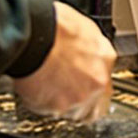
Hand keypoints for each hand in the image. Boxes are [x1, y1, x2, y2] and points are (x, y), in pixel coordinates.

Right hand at [12, 2, 114, 121]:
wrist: (32, 34)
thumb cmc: (51, 25)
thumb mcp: (80, 27)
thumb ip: (86, 47)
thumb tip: (80, 50)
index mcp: (105, 57)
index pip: (105, 79)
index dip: (90, 83)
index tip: (80, 83)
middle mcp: (98, 79)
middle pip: (96, 101)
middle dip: (81, 99)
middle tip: (63, 91)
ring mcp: (81, 95)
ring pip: (76, 112)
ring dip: (63, 105)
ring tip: (46, 90)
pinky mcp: (60, 107)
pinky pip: (53, 112)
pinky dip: (43, 105)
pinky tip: (35, 90)